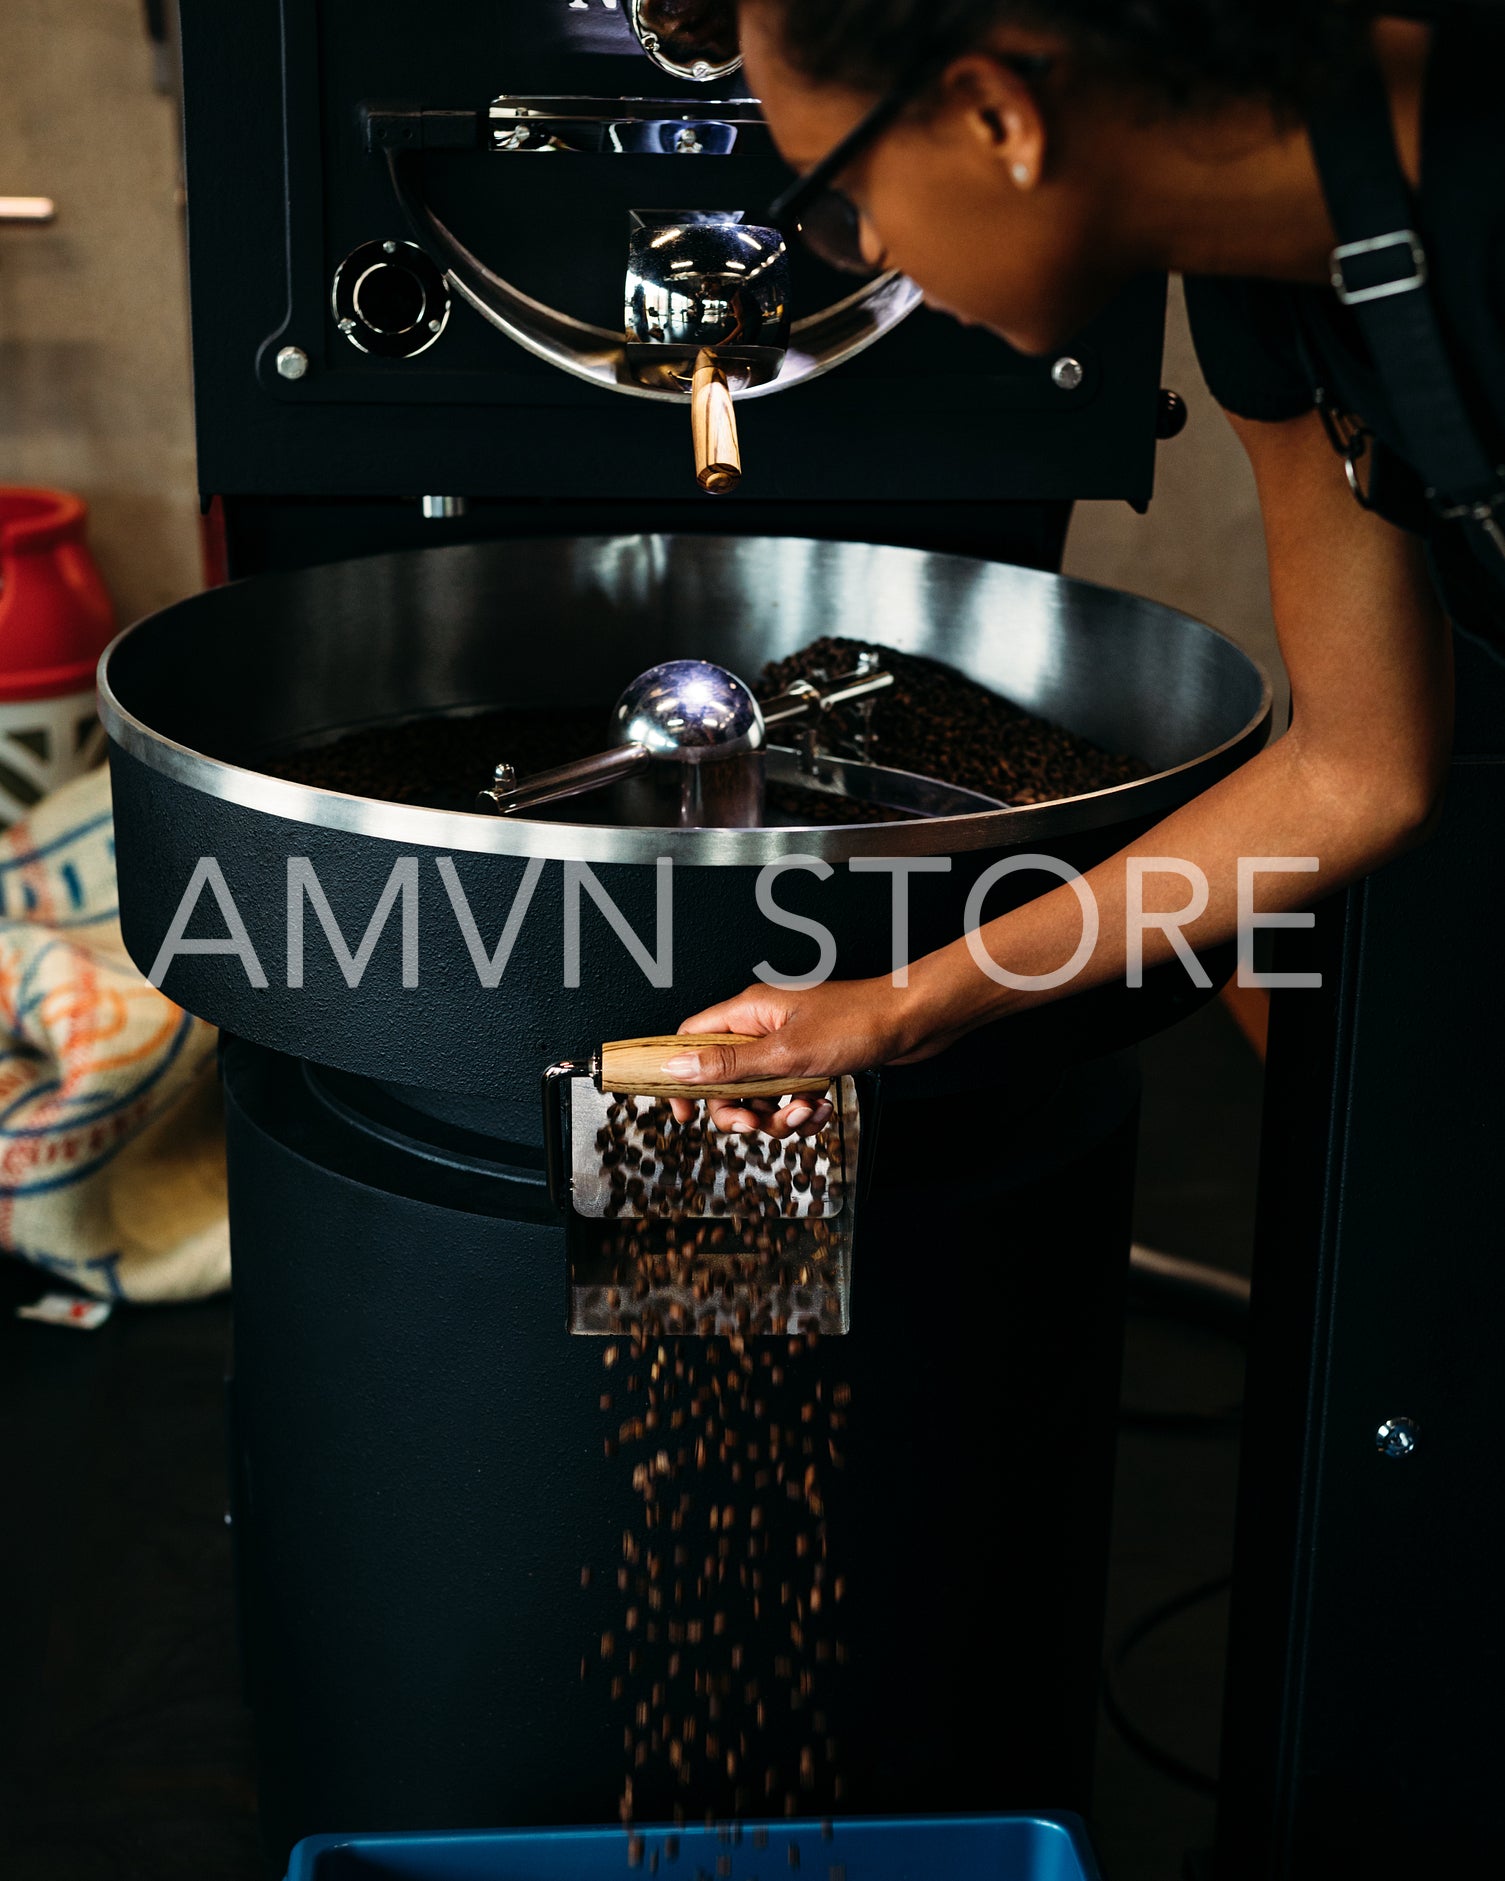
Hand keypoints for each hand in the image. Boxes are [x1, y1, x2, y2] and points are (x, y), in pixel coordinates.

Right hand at [661, 974, 962, 1134]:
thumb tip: (676, 1068)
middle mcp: (763, 1026)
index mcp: (749, 1011)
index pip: (691, 1039)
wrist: (913, 1022)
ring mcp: (787, 1045)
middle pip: (725, 1077)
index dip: (681, 1076)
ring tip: (806, 1111)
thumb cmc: (857, 1022)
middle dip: (739, 1109)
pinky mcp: (810, 1062)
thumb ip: (729, 1064)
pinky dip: (803, 1110)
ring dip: (778, 1114)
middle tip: (755, 1125)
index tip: (683, 1112)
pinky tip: (822, 1107)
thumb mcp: (785, 1052)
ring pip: (760, 1094)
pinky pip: (790, 1096)